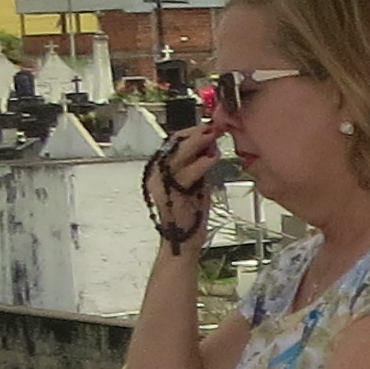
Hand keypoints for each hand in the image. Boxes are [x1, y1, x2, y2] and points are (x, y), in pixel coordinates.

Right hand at [144, 122, 221, 248]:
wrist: (182, 242)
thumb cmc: (190, 214)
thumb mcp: (196, 183)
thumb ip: (199, 165)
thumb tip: (210, 147)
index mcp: (161, 170)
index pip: (174, 143)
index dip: (191, 132)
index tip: (208, 125)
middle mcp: (157, 175)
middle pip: (173, 146)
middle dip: (194, 134)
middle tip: (211, 127)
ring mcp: (163, 185)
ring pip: (177, 157)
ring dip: (196, 144)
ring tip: (212, 135)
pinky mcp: (172, 196)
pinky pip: (186, 176)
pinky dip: (199, 165)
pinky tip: (211, 157)